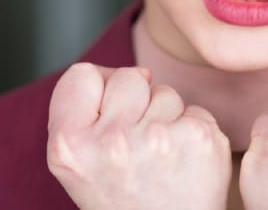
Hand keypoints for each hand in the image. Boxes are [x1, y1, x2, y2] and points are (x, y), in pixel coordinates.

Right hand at [47, 63, 231, 209]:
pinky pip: (196, 110)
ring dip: (166, 118)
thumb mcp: (76, 163)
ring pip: (166, 92)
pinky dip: (193, 132)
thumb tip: (128, 71)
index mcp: (69, 146)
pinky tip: (184, 162)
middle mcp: (111, 142)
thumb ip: (80, 110)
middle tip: (136, 147)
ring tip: (160, 159)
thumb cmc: (123, 199)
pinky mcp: (198, 139)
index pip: (81, 74)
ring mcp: (158, 139)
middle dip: (137, 103)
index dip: (98, 95)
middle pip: (129, 76)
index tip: (105, 124)